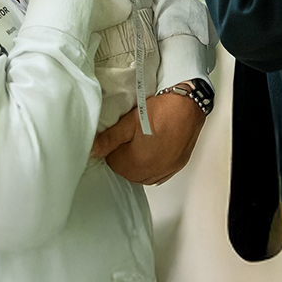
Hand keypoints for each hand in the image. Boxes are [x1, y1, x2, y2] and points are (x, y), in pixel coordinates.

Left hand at [91, 91, 205, 184]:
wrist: (190, 106)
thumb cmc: (162, 111)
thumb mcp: (130, 122)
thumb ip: (110, 138)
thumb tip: (92, 150)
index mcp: (137, 163)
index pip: (113, 163)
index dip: (113, 147)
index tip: (119, 135)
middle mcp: (152, 172)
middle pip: (127, 171)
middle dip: (124, 156)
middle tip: (130, 136)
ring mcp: (166, 170)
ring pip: (142, 174)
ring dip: (138, 163)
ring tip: (141, 142)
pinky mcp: (176, 166)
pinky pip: (157, 174)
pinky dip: (151, 166)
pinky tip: (152, 151)